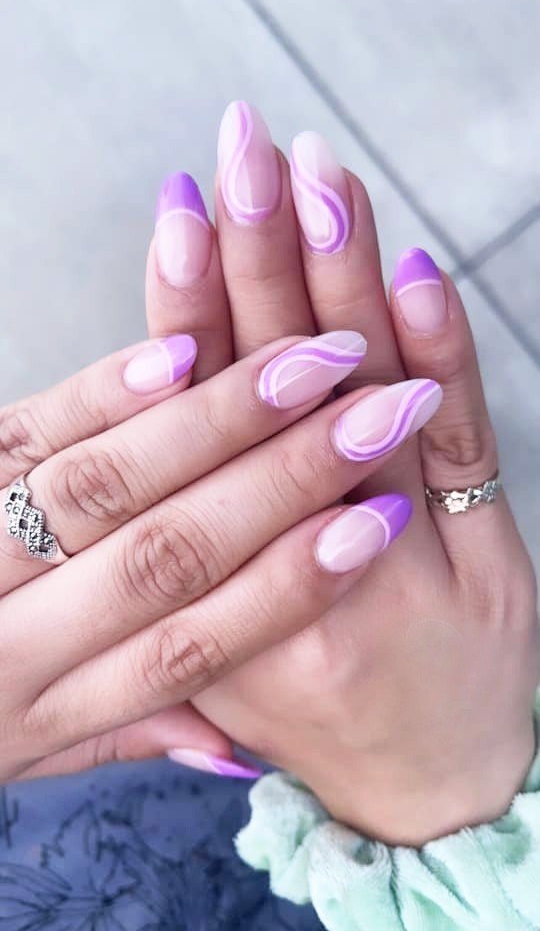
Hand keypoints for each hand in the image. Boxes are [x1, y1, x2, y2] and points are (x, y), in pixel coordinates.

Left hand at [1, 295, 430, 780]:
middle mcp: (9, 639)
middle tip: (377, 411)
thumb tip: (235, 749)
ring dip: (219, 421)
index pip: (192, 650)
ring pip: (108, 485)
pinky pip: (26, 431)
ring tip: (311, 364)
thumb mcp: (25, 749)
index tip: (376, 527)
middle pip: (170, 554)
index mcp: (42, 713)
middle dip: (286, 480)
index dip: (291, 589)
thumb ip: (126, 731)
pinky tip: (178, 355)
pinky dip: (105, 393)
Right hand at [154, 103, 537, 845]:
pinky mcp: (486, 570)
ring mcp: (398, 574)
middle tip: (244, 154)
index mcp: (199, 601)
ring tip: (319, 178)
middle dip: (254, 262)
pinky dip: (441, 354)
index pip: (182, 432)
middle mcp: (287, 582)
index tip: (179, 215)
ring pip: (362, 403)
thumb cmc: (311, 713)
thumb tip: (150, 411)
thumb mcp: (211, 660)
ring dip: (340, 281)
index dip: (180, 314)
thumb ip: (174, 566)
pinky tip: (413, 273)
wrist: (428, 795)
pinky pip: (463, 448)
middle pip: (264, 395)